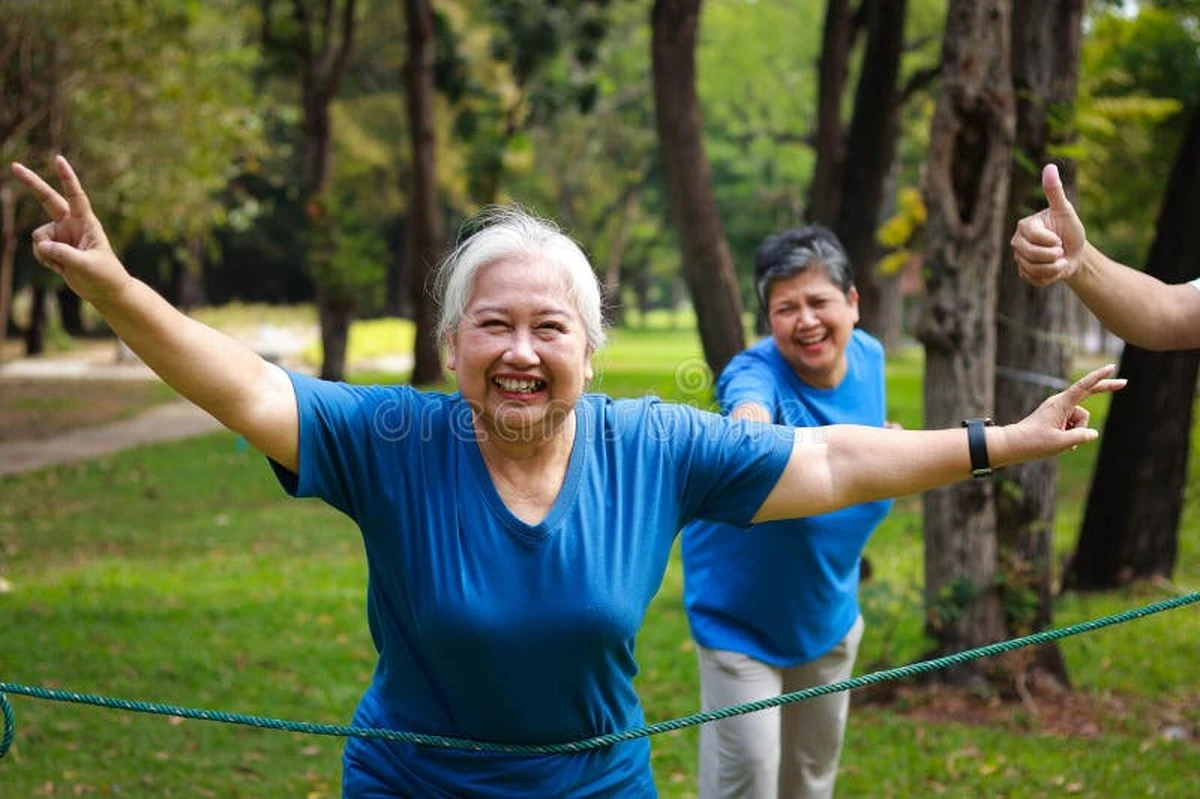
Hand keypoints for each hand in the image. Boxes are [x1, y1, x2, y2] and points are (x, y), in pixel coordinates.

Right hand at [10, 156, 130, 305]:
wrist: (105, 291)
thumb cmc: (105, 275)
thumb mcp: (86, 265)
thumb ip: (64, 254)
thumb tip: (40, 245)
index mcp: (87, 222)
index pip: (76, 196)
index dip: (67, 178)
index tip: (58, 159)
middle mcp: (72, 224)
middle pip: (48, 199)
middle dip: (32, 183)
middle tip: (14, 166)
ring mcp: (61, 235)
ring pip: (39, 236)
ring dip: (46, 252)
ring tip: (65, 264)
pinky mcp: (54, 247)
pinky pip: (38, 249)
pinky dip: (45, 260)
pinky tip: (60, 268)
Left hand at [1003, 364, 1124, 462]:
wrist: (1012, 444)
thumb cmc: (1033, 442)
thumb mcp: (1061, 443)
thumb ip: (1080, 437)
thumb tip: (1092, 433)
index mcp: (1061, 404)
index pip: (1084, 387)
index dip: (1099, 377)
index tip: (1111, 367)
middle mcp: (1060, 403)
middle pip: (1087, 393)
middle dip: (1105, 388)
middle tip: (1124, 382)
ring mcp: (1058, 409)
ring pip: (1081, 419)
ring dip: (1077, 432)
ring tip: (1059, 440)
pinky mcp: (1056, 418)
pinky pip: (1073, 425)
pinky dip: (1071, 434)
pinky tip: (1061, 443)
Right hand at [1010, 164, 1087, 286]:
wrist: (1076, 254)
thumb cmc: (1071, 230)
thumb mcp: (1066, 211)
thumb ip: (1055, 192)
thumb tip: (1049, 166)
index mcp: (1025, 226)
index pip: (1033, 237)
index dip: (1051, 241)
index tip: (1060, 239)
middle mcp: (1017, 241)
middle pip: (1029, 254)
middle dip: (1052, 255)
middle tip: (1061, 250)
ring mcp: (1018, 258)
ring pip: (1031, 268)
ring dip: (1052, 268)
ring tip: (1059, 260)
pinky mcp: (1023, 272)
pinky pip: (1033, 279)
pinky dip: (1049, 277)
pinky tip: (1053, 269)